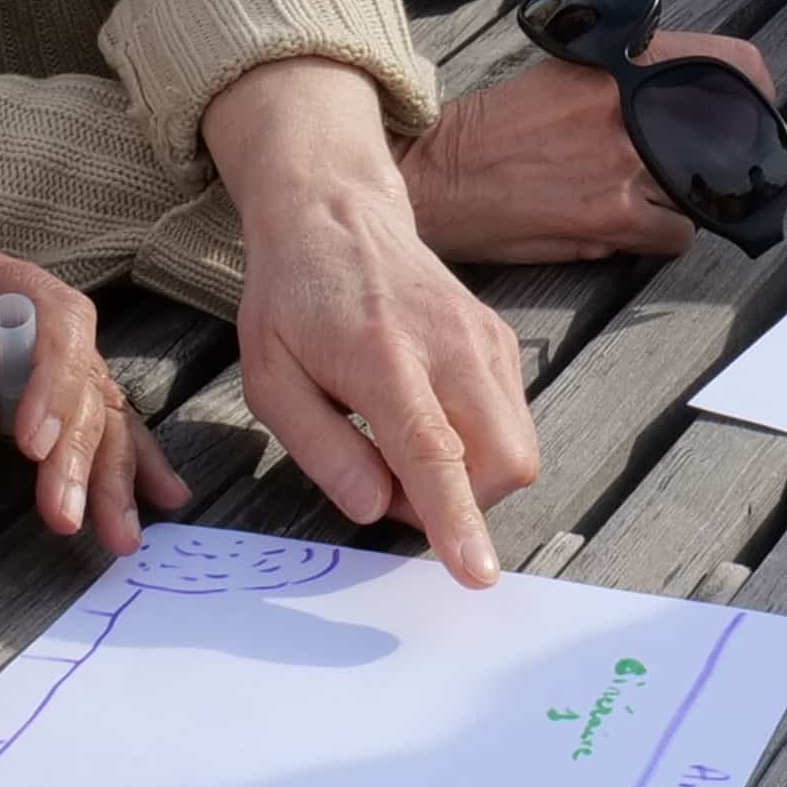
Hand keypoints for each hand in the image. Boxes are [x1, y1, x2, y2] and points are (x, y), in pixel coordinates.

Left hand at [0, 253, 182, 553]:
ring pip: (99, 415)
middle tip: (63, 513)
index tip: (31, 442)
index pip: (54, 323)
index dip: (53, 382)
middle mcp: (36, 324)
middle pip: (83, 379)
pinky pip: (95, 434)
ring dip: (111, 474)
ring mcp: (43, 370)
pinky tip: (160, 497)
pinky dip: (128, 466)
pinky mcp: (42, 411)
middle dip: (80, 450)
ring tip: (116, 535)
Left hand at [208, 57, 545, 585]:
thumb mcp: (268, 379)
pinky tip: (426, 415)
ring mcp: (485, 340)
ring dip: (468, 476)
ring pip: (517, 449)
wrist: (336, 214)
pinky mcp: (501, 340)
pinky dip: (476, 444)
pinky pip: (511, 422)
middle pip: (504, 462)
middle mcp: (450, 346)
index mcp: (383, 357)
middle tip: (392, 481)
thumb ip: (321, 449)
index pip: (433, 452)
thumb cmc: (293, 301)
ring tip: (401, 443)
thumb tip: (373, 509)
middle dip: (463, 504)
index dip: (455, 518)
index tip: (476, 572)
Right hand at [406, 37, 774, 261]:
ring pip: (704, 191)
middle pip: (728, 133)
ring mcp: (624, 164)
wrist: (438, 174)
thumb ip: (625, 80)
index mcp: (619, 64)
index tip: (754, 106)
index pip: (729, 61)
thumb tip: (681, 96)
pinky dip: (661, 237)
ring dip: (687, 200)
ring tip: (646, 197)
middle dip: (725, 155)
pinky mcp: (611, 218)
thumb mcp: (562, 76)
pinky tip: (627, 228)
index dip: (755, 88)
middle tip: (708, 167)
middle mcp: (629, 108)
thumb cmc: (493, 129)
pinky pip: (676, 236)